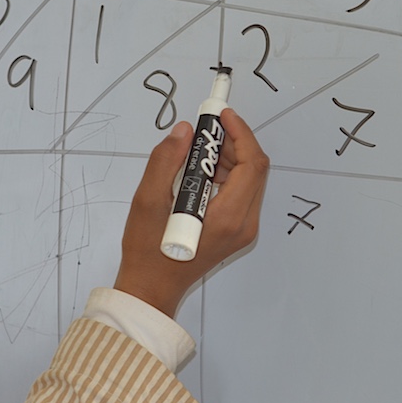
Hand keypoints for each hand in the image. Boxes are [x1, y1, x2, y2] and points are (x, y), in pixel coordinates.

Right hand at [114, 108, 268, 317]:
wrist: (151, 288)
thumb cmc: (147, 251)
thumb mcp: (148, 201)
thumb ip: (166, 161)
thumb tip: (185, 131)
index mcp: (227, 217)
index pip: (251, 164)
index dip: (240, 133)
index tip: (221, 115)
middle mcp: (243, 224)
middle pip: (254, 169)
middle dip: (233, 142)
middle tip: (204, 130)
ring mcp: (242, 229)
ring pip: (249, 179)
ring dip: (228, 157)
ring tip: (196, 151)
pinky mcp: (236, 231)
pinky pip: (240, 192)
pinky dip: (225, 174)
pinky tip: (198, 172)